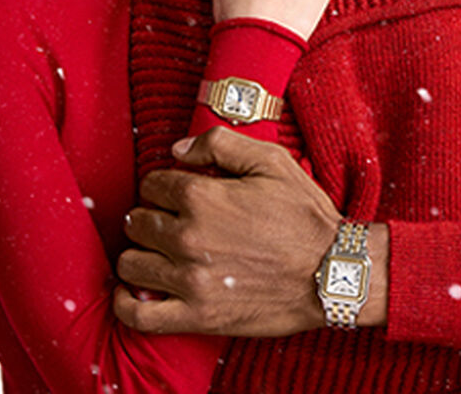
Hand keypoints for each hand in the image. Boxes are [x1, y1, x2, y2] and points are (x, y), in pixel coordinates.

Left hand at [114, 128, 341, 335]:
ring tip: (159, 254)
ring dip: (140, 255)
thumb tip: (176, 150)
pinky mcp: (197, 316)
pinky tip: (135, 292)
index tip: (179, 194)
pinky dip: (126, 304)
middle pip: (136, 222)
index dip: (165, 186)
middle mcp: (187, 238)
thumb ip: (219, 143)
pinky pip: (138, 315)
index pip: (151, 185)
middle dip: (151, 217)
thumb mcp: (272, 161)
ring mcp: (189, 281)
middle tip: (172, 223)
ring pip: (131, 264)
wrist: (333, 272)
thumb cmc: (305, 216)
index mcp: (201, 198)